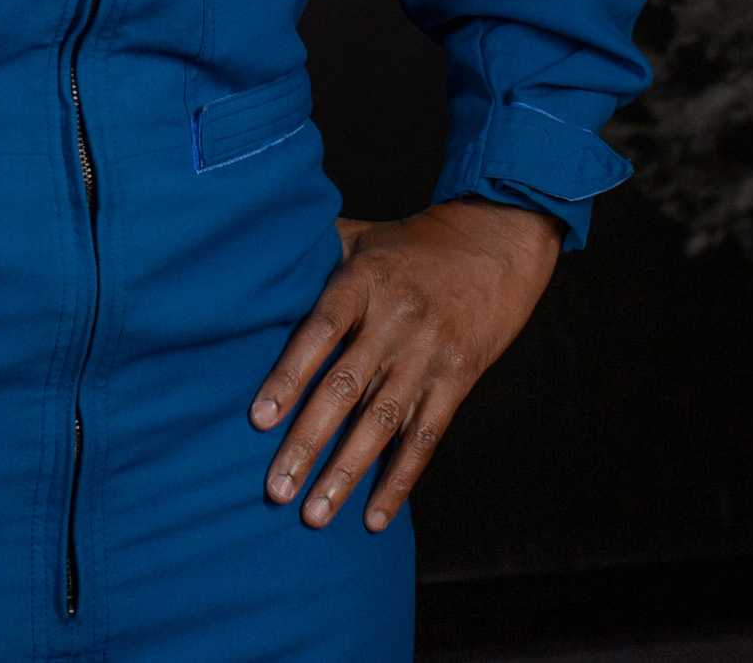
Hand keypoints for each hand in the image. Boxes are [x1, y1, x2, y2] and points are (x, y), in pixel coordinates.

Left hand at [247, 200, 563, 533]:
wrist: (497, 241)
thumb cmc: (414, 244)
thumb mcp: (363, 235)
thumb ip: (315, 253)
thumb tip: (255, 264)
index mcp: (364, 281)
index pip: (320, 331)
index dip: (289, 376)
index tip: (259, 419)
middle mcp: (396, 321)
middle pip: (346, 389)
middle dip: (308, 443)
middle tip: (276, 489)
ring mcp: (428, 355)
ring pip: (382, 423)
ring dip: (347, 473)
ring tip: (314, 513)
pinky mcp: (457, 381)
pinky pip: (426, 438)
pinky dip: (400, 481)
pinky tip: (374, 517)